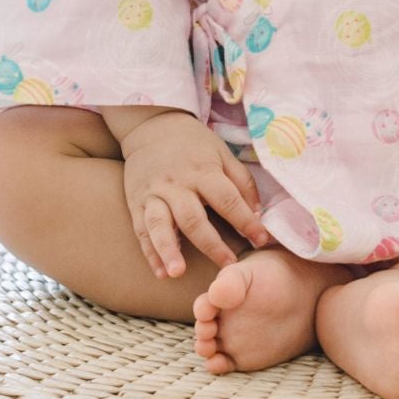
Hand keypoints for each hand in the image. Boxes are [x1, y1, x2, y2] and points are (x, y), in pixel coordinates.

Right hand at [119, 111, 270, 278]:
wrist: (151, 125)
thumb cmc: (193, 143)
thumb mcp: (222, 152)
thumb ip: (241, 181)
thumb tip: (258, 212)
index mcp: (202, 171)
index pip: (227, 199)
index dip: (246, 221)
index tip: (262, 240)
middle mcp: (177, 184)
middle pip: (193, 217)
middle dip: (211, 244)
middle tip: (228, 266)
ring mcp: (154, 194)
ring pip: (159, 224)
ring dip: (168, 250)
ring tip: (176, 273)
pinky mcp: (137, 202)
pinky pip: (141, 230)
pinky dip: (150, 252)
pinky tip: (160, 272)